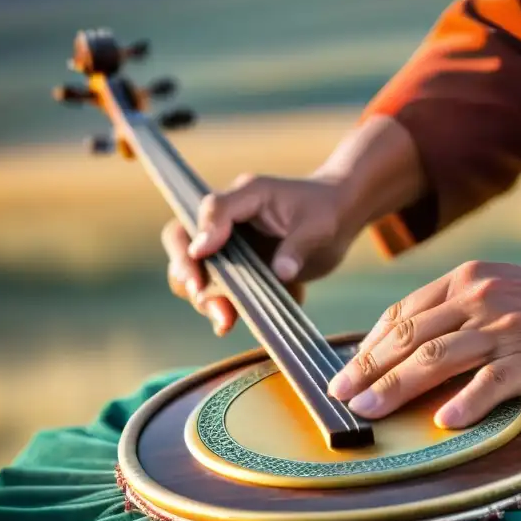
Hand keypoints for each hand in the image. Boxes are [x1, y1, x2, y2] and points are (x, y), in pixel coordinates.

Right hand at [163, 174, 356, 334]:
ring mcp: (227, 246)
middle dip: (185, 266)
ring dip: (203, 296)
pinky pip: (216, 289)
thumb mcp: (320, 226)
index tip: (202, 253)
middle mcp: (228, 220)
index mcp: (247, 195)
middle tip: (198, 291)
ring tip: (224, 320)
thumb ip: (298, 246)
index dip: (204, 232)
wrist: (338, 220)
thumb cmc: (327, 212)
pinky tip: (228, 324)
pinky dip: (219, 306)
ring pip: (195, 270)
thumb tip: (281, 273)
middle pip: (182, 238)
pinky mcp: (236, 271)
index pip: (212, 209)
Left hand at [327, 261, 520, 427]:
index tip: (344, 375)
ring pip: (439, 357)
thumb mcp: (496, 292)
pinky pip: (492, 383)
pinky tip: (443, 423)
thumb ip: (454, 311)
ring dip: (398, 387)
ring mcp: (507, 328)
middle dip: (368, 370)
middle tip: (339, 399)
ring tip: (370, 412)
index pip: (402, 315)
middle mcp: (480, 299)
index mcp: (465, 281)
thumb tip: (403, 350)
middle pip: (411, 337)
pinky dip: (465, 403)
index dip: (367, 347)